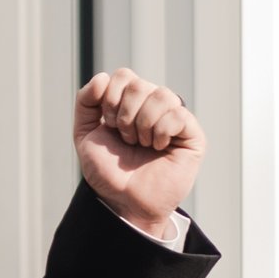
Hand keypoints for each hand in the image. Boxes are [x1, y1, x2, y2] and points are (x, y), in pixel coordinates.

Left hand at [74, 70, 202, 235]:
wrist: (124, 202)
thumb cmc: (108, 171)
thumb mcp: (86, 133)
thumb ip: (85, 102)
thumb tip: (102, 78)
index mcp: (132, 102)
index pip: (124, 76)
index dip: (110, 98)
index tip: (109, 126)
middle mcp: (155, 105)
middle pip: (139, 84)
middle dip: (124, 115)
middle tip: (126, 139)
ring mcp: (175, 118)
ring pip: (161, 95)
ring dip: (142, 124)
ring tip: (142, 144)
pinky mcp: (192, 135)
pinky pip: (178, 114)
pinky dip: (161, 132)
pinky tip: (158, 148)